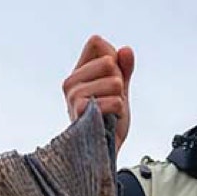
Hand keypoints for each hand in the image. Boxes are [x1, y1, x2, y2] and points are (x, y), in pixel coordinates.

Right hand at [63, 35, 134, 153]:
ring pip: (114, 81)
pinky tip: (110, 121)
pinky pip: (115, 101)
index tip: (112, 80)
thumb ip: (124, 69)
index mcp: (78, 73)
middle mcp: (71, 82)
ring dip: (120, 99)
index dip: (113, 58)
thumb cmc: (110, 122)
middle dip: (119, 82)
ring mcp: (73, 97)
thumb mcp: (120, 91)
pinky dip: (120, 111)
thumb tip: (126, 50)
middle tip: (111, 101)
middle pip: (108, 61)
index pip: (97, 42)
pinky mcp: (81, 111)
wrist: (106, 153)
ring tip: (110, 113)